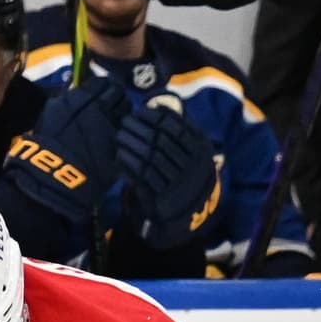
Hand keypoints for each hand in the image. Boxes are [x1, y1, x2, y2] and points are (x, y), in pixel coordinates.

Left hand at [10, 76, 127, 221]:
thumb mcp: (115, 154)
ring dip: (92, 93)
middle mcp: (91, 100)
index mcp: (109, 113)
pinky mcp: (54, 104)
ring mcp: (70, 99)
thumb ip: (118, 133)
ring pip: (87, 86)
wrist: (55, 176)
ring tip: (92, 108)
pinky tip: (75, 115)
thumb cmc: (91, 172)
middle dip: (110, 93)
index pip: (122, 98)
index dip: (124, 105)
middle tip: (110, 105)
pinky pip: (70, 96)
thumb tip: (120, 123)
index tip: (123, 112)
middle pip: (106, 85)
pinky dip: (76, 101)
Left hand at [116, 103, 220, 244]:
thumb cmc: (183, 175)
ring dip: (131, 145)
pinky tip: (119, 157)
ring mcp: (178, 185)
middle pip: (160, 141)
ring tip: (119, 136)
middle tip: (125, 122)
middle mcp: (192, 168)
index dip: (155, 117)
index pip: (176, 127)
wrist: (185, 217)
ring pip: (150, 158)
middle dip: (140, 129)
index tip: (140, 112)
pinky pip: (141, 178)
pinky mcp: (162, 200)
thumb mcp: (192, 152)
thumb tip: (160, 103)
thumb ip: (181, 129)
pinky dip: (128, 166)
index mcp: (201, 152)